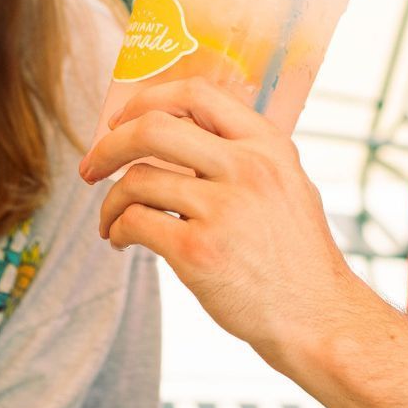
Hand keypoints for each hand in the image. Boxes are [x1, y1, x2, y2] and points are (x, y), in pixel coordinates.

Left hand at [79, 80, 373, 358]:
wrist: (315, 315)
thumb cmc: (296, 255)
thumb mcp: (288, 184)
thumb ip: (245, 154)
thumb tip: (182, 132)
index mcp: (267, 145)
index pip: (197, 92)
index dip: (149, 100)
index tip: (123, 120)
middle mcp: (246, 168)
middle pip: (154, 128)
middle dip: (109, 145)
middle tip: (91, 165)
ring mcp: (223, 208)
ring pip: (136, 180)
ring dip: (110, 200)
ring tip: (112, 221)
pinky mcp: (199, 251)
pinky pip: (135, 222)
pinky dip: (117, 229)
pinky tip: (122, 241)